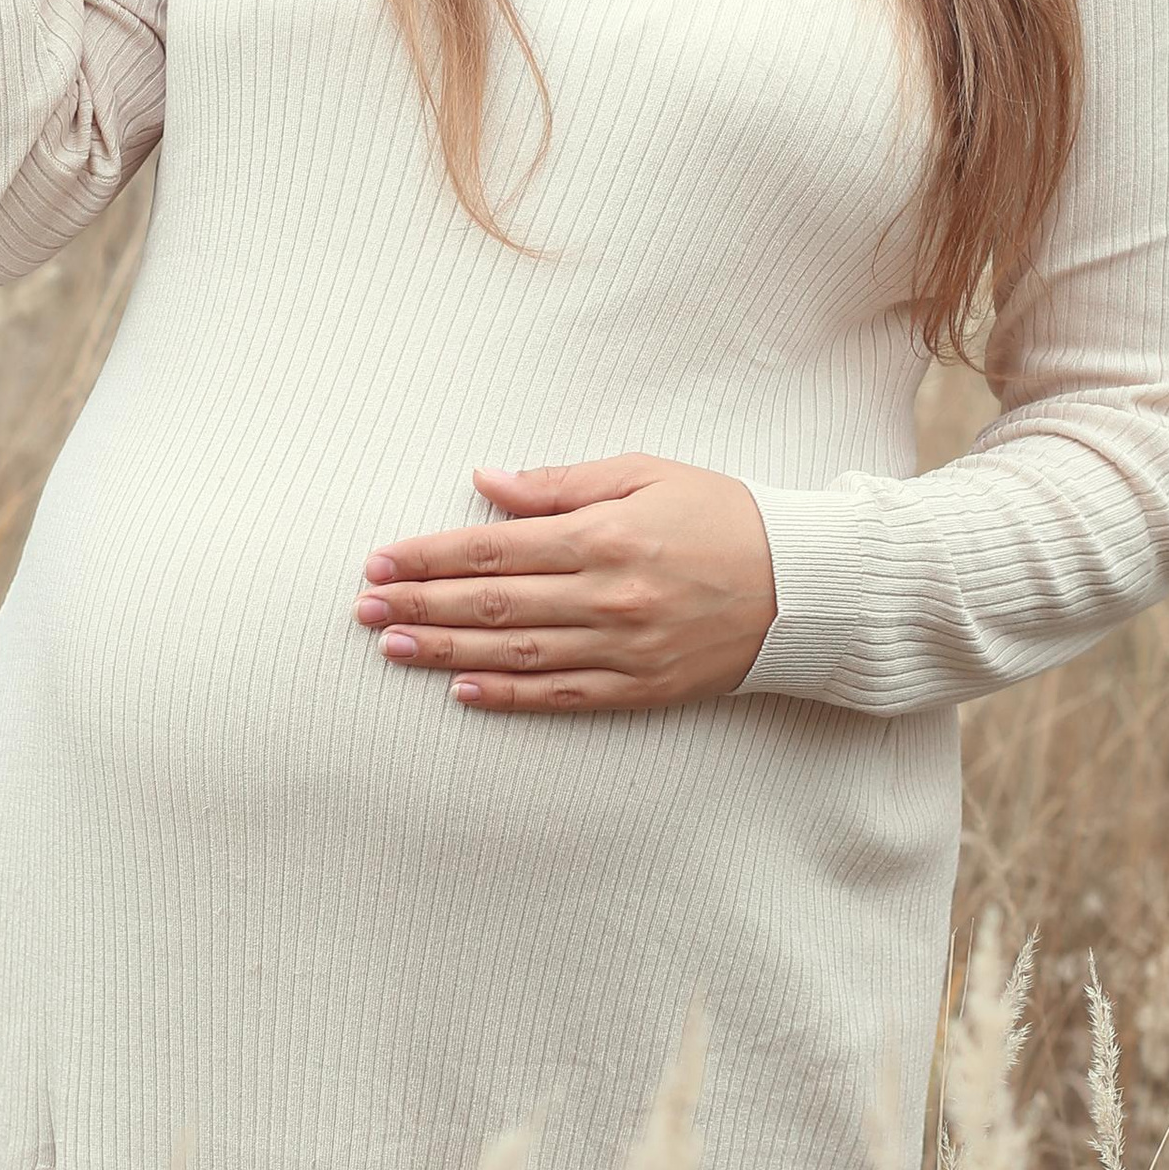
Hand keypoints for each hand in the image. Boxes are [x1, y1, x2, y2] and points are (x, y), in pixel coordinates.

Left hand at [352, 451, 776, 712]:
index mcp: (603, 536)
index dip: (430, 556)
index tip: (382, 559)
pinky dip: (507, 696)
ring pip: (514, 654)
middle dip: (419, 604)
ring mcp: (622, 649)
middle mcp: (606, 597)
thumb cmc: (722, 515)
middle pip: (491, 605)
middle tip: (363, 606)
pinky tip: (462, 692)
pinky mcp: (640, 687)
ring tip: (391, 646)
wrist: (805, 586)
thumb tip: (488, 482)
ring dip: (445, 653)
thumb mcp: (645, 473)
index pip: (493, 550)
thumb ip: (561, 483)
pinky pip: (560, 695)